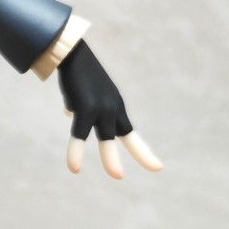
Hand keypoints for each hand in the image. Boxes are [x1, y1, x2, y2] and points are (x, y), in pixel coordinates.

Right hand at [58, 40, 162, 179]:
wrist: (71, 51)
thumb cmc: (75, 70)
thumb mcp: (81, 92)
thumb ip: (80, 105)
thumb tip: (70, 113)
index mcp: (114, 105)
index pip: (129, 132)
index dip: (141, 151)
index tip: (157, 166)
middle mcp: (113, 108)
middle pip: (128, 135)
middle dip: (142, 154)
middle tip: (158, 168)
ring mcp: (102, 108)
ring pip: (108, 138)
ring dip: (111, 159)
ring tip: (119, 176)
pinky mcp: (86, 108)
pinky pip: (81, 135)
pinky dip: (77, 151)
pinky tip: (74, 168)